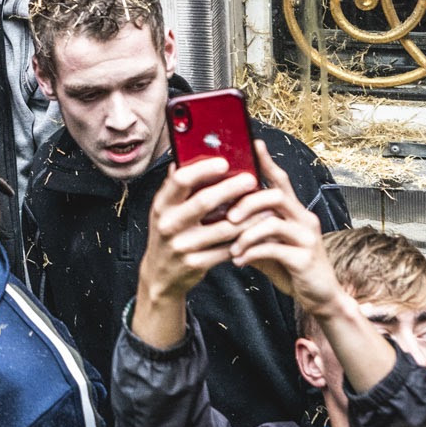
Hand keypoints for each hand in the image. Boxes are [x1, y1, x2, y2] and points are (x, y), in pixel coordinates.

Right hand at [130, 156, 258, 347]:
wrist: (160, 275)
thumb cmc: (169, 233)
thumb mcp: (165, 209)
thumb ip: (177, 185)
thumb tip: (188, 151)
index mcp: (162, 204)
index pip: (180, 180)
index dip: (203, 169)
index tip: (224, 162)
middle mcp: (169, 224)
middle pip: (203, 201)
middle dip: (231, 188)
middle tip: (252, 179)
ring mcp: (182, 246)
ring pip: (222, 228)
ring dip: (247, 217)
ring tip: (265, 207)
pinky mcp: (195, 264)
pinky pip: (226, 250)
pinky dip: (244, 240)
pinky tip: (257, 231)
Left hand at [220, 143, 332, 305]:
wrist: (321, 297)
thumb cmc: (290, 267)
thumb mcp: (269, 244)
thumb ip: (251, 229)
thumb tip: (219, 217)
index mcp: (294, 211)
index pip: (281, 180)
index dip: (267, 161)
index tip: (252, 143)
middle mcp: (303, 219)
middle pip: (275, 195)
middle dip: (248, 202)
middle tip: (229, 216)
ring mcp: (306, 238)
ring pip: (273, 222)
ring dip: (247, 233)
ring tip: (231, 247)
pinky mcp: (305, 258)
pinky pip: (274, 249)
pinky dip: (252, 253)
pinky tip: (239, 262)